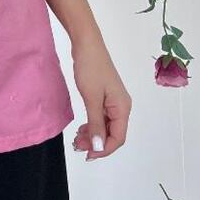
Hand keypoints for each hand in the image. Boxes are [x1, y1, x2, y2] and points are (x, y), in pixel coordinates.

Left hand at [72, 36, 131, 160]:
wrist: (86, 45)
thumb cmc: (90, 68)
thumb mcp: (91, 98)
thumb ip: (96, 123)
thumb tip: (98, 146)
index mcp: (122, 108)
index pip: (118, 138)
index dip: (103, 149)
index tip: (86, 154)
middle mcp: (121, 106)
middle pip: (112, 134)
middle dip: (96, 143)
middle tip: (77, 146)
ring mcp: (113, 101)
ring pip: (106, 126)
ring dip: (93, 135)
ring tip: (77, 139)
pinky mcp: (104, 96)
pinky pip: (101, 117)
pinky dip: (92, 125)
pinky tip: (82, 128)